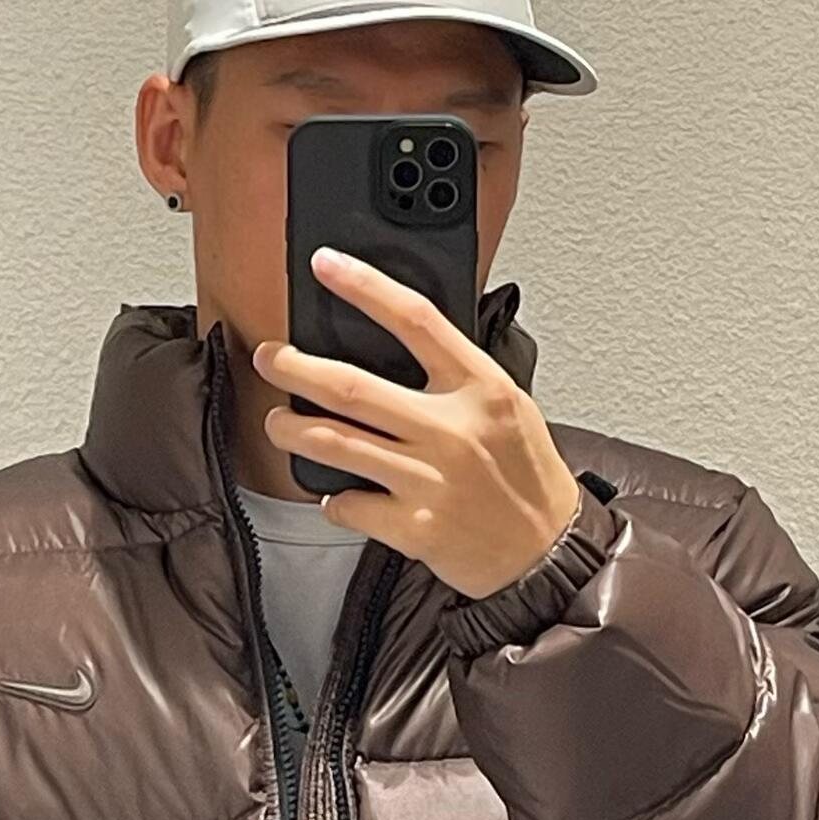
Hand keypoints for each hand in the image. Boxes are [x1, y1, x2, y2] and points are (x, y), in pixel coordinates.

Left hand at [253, 248, 583, 598]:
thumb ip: (458, 376)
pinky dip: (333, 500)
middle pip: (352, 387)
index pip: (416, 320)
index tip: (327, 265)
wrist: (549, 553)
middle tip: (269, 358)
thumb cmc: (527, 478)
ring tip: (278, 423)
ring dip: (292, 430)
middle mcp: (454, 430)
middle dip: (295, 368)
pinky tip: (336, 496)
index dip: (365, 287)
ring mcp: (431, 480)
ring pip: (335, 444)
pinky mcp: (414, 527)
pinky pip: (347, 505)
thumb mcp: (509, 407)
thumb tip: (395, 342)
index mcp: (482, 389)